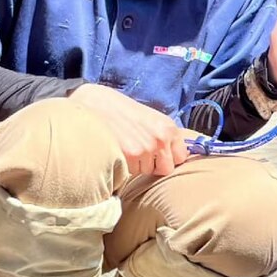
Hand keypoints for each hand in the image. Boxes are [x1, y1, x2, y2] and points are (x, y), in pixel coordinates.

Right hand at [67, 84, 189, 176]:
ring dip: (138, 165)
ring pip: (146, 171)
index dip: (169, 158)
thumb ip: (163, 135)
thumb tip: (174, 155)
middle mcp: (161, 139)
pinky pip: (132, 172)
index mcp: (169, 127)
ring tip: (125, 147)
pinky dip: (125, 166)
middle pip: (166, 169)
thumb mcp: (149, 118)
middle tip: (140, 154)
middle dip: (154, 166)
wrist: (95, 104)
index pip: (181, 157)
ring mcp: (146, 149)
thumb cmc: (121, 110)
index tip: (160, 155)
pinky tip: (118, 150)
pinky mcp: (130, 157)